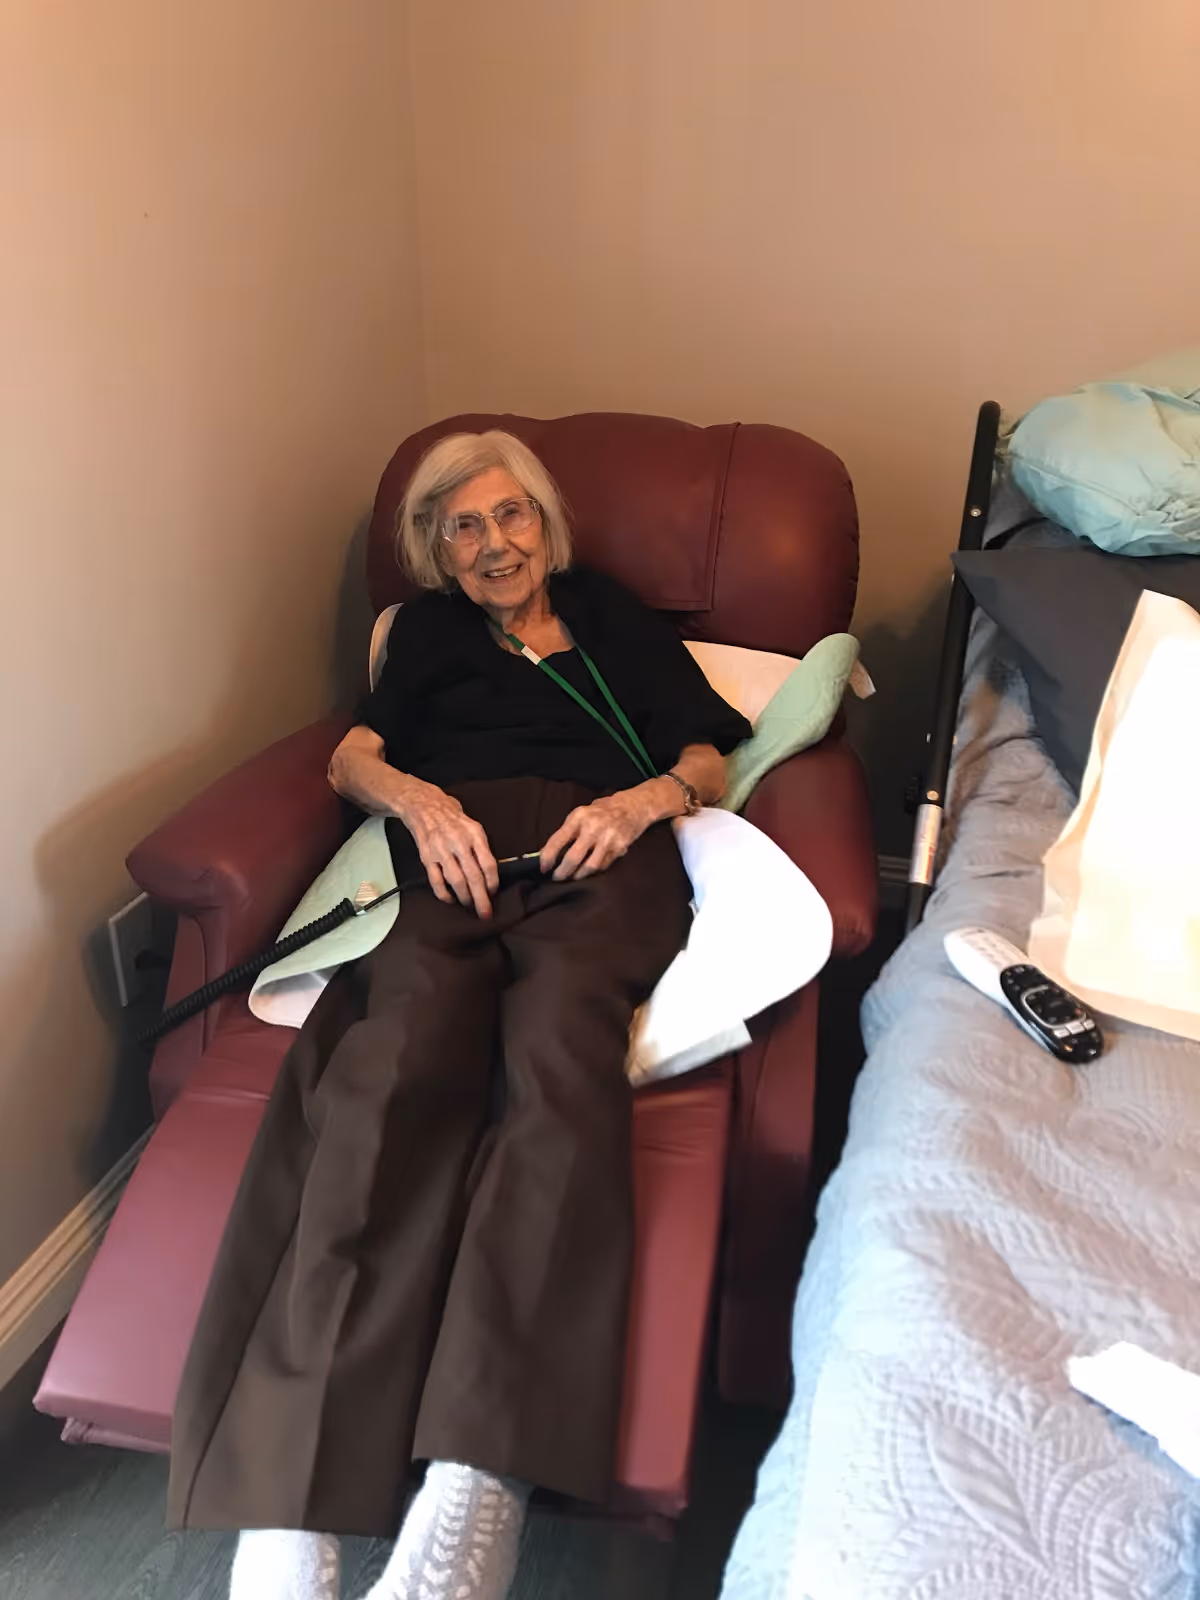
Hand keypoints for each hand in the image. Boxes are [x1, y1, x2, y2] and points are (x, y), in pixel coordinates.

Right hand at [396, 779, 498, 916]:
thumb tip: (493, 873)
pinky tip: (451, 900)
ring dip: (465, 897)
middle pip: (474, 876)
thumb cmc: (453, 819)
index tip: (494, 892)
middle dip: (481, 898)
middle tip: (486, 912)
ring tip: (470, 906)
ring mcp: (441, 851)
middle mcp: (458, 842)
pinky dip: (444, 894)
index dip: (492, 882)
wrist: (425, 807)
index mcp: (474, 835)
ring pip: (456, 881)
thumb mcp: (474, 827)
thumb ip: (483, 849)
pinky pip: (436, 881)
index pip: (488, 863)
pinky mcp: (427, 858)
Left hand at [540, 788, 662, 881]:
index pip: (557, 840)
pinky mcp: (619, 848)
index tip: (543, 867)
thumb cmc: (602, 811)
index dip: (547, 857)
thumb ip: (566, 832)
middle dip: (562, 872)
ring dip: (578, 875)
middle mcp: (593, 827)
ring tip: (573, 876)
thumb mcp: (580, 814)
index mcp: (579, 817)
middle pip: (573, 858)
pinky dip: (593, 870)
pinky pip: (602, 866)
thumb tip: (546, 852)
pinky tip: (589, 869)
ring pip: (589, 866)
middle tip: (557, 878)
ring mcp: (608, 838)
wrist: (632, 807)